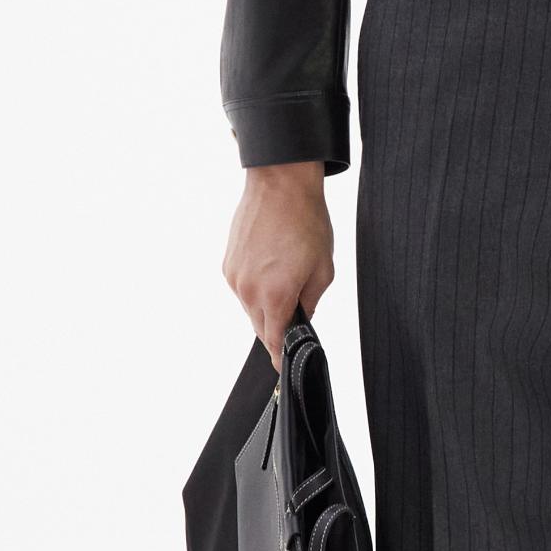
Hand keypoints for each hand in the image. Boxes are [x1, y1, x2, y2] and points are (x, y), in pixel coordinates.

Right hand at [222, 162, 333, 369]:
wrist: (280, 183)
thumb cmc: (306, 221)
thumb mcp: (323, 268)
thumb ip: (311, 303)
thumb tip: (301, 320)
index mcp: (275, 295)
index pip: (274, 341)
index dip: (281, 356)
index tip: (284, 367)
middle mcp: (248, 291)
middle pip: (261, 327)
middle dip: (277, 328)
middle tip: (295, 314)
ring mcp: (234, 277)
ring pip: (250, 308)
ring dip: (266, 304)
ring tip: (285, 277)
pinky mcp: (227, 264)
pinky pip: (242, 288)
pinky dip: (255, 287)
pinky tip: (270, 266)